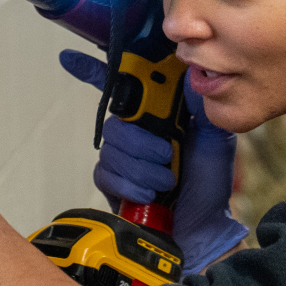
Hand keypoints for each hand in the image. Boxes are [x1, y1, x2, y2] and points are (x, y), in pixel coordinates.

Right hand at [59, 49, 247, 269]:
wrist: (204, 226)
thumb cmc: (210, 182)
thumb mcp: (215, 140)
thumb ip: (201, 108)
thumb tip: (190, 76)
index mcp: (159, 115)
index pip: (123, 87)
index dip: (93, 70)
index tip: (69, 58)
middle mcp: (138, 132)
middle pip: (116, 121)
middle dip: (141, 141)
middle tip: (167, 154)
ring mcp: (123, 157)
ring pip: (112, 148)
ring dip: (141, 166)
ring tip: (166, 180)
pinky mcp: (113, 182)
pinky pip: (106, 173)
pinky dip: (129, 183)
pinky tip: (148, 193)